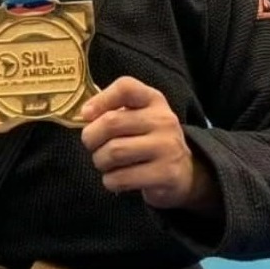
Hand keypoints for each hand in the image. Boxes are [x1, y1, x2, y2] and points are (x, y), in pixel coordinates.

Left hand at [80, 76, 208, 209]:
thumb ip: (113, 110)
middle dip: (91, 137)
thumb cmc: (149, 140)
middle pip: (111, 122)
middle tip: (92, 145)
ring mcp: (167, 147)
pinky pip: (122, 178)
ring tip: (105, 163)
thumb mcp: (138, 116)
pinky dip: (110, 180)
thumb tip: (85, 115)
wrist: (185, 171)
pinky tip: (116, 178)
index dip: (100, 99)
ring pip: (114, 152)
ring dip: (100, 161)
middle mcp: (163, 120)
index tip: (86, 114)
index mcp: (153, 100)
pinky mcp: (166, 174)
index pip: (125, 87)